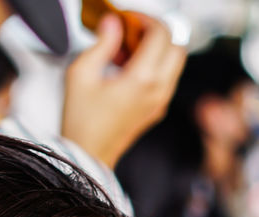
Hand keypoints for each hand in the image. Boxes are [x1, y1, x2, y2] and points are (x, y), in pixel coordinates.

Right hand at [62, 14, 185, 168]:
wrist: (88, 155)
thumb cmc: (82, 122)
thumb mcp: (81, 74)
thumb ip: (101, 43)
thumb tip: (112, 25)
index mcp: (143, 79)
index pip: (161, 34)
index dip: (145, 18)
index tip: (127, 18)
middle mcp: (158, 90)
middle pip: (176, 46)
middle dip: (156, 32)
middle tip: (132, 30)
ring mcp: (160, 101)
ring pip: (174, 63)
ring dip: (156, 49)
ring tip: (126, 51)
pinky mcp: (156, 109)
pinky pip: (166, 78)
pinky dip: (154, 66)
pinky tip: (127, 68)